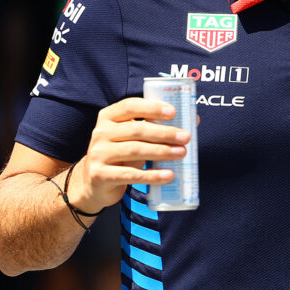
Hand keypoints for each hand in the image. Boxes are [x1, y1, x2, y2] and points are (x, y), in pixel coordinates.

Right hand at [70, 97, 191, 211]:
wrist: (95, 183)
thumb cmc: (121, 154)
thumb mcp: (133, 138)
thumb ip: (156, 127)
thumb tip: (194, 120)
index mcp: (109, 117)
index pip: (130, 106)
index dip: (152, 108)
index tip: (173, 112)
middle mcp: (100, 133)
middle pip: (136, 130)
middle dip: (164, 133)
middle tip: (185, 137)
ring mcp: (98, 154)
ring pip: (135, 150)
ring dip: (161, 152)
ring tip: (182, 153)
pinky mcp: (101, 175)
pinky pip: (131, 174)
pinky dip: (152, 175)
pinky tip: (168, 175)